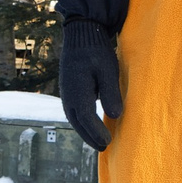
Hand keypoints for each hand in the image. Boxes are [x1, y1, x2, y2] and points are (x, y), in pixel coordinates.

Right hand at [58, 17, 122, 151]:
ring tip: (98, 141)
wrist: (81, 34)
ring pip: (75, 118)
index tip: (109, 142)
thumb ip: (111, 93)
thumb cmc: (97, 51)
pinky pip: (74, 110)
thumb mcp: (108, 70)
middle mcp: (69, 96)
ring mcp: (66, 92)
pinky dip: (82, 121)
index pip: (88, 119)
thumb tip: (115, 115)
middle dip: (90, 137)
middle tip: (104, 148)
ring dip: (85, 131)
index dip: (98, 133)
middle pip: (79, 123)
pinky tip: (90, 123)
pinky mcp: (68, 88)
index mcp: (78, 92)